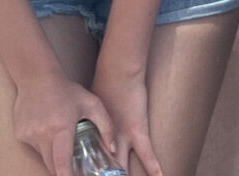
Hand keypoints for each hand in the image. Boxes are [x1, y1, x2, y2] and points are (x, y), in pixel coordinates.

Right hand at [10, 70, 115, 175]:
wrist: (36, 78)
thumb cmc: (67, 90)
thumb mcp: (93, 104)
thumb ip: (106, 126)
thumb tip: (112, 148)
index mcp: (61, 128)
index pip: (61, 163)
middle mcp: (42, 134)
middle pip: (52, 165)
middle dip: (63, 170)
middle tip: (73, 169)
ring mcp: (29, 135)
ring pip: (43, 156)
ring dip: (54, 155)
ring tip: (61, 138)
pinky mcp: (20, 135)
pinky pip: (34, 147)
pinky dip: (43, 145)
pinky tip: (48, 129)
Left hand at [91, 61, 163, 175]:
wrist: (118, 73)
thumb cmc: (105, 83)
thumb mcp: (92, 103)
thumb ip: (91, 115)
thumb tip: (84, 118)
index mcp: (96, 133)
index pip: (92, 158)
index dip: (90, 169)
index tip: (86, 174)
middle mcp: (107, 139)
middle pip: (105, 165)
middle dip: (105, 174)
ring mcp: (123, 136)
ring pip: (122, 164)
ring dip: (123, 175)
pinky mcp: (138, 131)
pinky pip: (147, 153)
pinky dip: (153, 166)